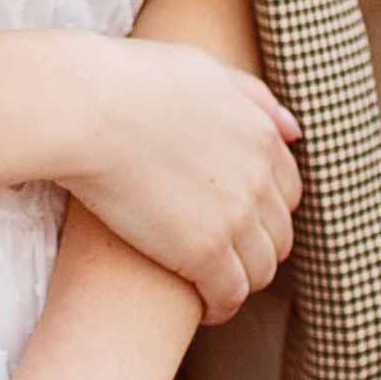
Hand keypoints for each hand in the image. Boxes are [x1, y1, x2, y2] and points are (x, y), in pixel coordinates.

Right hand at [62, 34, 299, 324]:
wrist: (85, 109)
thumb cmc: (129, 81)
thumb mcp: (203, 70)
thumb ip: (252, 97)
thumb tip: (294, 130)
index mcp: (261, 135)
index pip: (287, 192)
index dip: (265, 211)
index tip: (238, 220)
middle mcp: (259, 179)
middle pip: (278, 235)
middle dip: (257, 249)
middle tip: (226, 257)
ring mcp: (234, 218)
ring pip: (260, 271)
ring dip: (242, 281)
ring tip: (214, 285)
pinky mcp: (203, 252)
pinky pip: (230, 295)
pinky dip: (222, 307)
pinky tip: (205, 309)